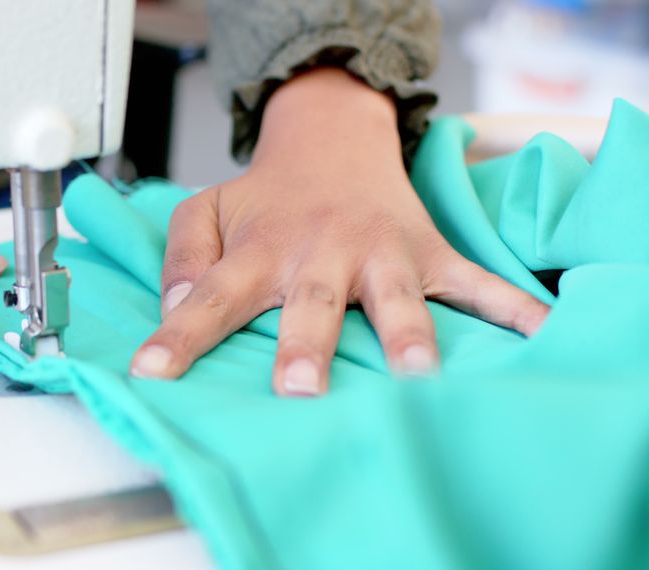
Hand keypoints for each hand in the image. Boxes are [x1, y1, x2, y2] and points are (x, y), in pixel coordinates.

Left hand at [128, 69, 549, 394]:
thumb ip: (182, 254)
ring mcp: (379, 254)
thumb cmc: (265, 199)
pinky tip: (541, 334)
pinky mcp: (427, 255)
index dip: (179, 336)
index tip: (150, 375)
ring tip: (418, 379)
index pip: (210, 297)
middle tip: (298, 391)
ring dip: (407, 337)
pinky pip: (475, 284)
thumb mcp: (207, 211)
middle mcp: (319, 254)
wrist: (333, 144)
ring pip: (395, 299)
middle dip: (305, 347)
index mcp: (260, 251)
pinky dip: (511, 309)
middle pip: (310, 303)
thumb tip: (175, 304)